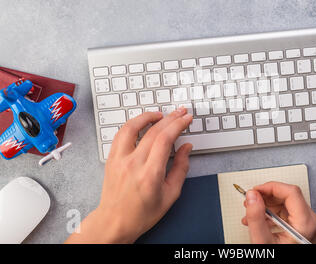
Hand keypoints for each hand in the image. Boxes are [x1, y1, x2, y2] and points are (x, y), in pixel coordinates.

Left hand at [65, 107, 192, 242]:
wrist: (115, 221)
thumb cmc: (142, 213)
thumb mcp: (170, 194)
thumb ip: (181, 168)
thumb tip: (187, 148)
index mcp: (150, 174)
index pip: (165, 139)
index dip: (178, 124)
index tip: (186, 119)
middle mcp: (133, 164)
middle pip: (153, 131)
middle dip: (170, 118)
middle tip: (180, 112)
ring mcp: (119, 160)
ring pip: (132, 127)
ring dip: (148, 116)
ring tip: (160, 114)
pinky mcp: (111, 158)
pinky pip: (121, 134)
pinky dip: (133, 124)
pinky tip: (142, 122)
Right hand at [241, 182, 315, 243]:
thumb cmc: (281, 262)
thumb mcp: (263, 242)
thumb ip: (256, 217)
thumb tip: (252, 196)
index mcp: (307, 224)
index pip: (290, 191)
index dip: (270, 187)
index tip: (255, 191)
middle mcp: (314, 223)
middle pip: (288, 197)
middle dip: (266, 197)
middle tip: (250, 201)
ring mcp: (312, 226)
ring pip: (288, 204)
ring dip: (268, 206)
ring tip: (252, 214)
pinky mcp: (307, 229)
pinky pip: (289, 213)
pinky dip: (274, 214)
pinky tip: (261, 220)